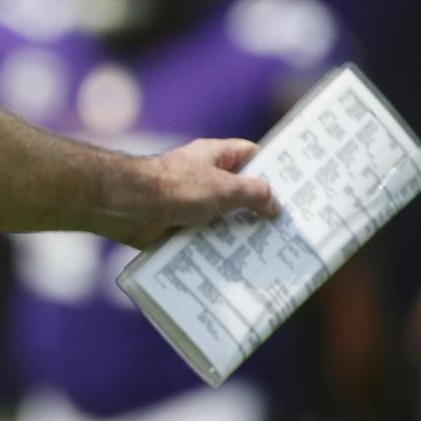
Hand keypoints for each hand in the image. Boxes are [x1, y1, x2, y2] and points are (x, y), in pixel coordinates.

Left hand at [112, 139, 280, 249]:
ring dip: (239, 233)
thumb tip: (275, 206)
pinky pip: (204, 237)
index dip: (272, 168)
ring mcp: (190, 203)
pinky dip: (217, 249)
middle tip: (287, 227)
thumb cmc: (175, 188)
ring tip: (270, 251)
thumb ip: (255, 194)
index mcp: (215, 156)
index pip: (251, 155)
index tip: (294, 187)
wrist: (127, 207)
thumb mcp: (225, 188)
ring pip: (223, 218)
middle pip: (239, 191)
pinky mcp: (178, 226)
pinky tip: (238, 264)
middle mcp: (203, 177)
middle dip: (259, 208)